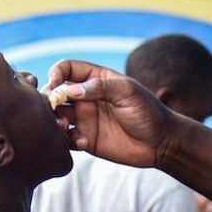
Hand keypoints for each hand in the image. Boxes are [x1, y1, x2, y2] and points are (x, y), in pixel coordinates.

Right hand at [45, 60, 177, 166]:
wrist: (161, 142)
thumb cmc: (148, 112)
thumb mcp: (127, 92)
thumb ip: (99, 87)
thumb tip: (69, 90)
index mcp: (96, 79)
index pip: (66, 69)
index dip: (56, 74)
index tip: (55, 85)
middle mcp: (86, 97)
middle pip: (55, 93)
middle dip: (49, 99)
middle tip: (54, 109)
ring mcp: (85, 119)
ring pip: (57, 116)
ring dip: (54, 120)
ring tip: (64, 126)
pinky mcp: (87, 139)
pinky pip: (67, 139)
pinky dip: (67, 140)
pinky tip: (83, 143)